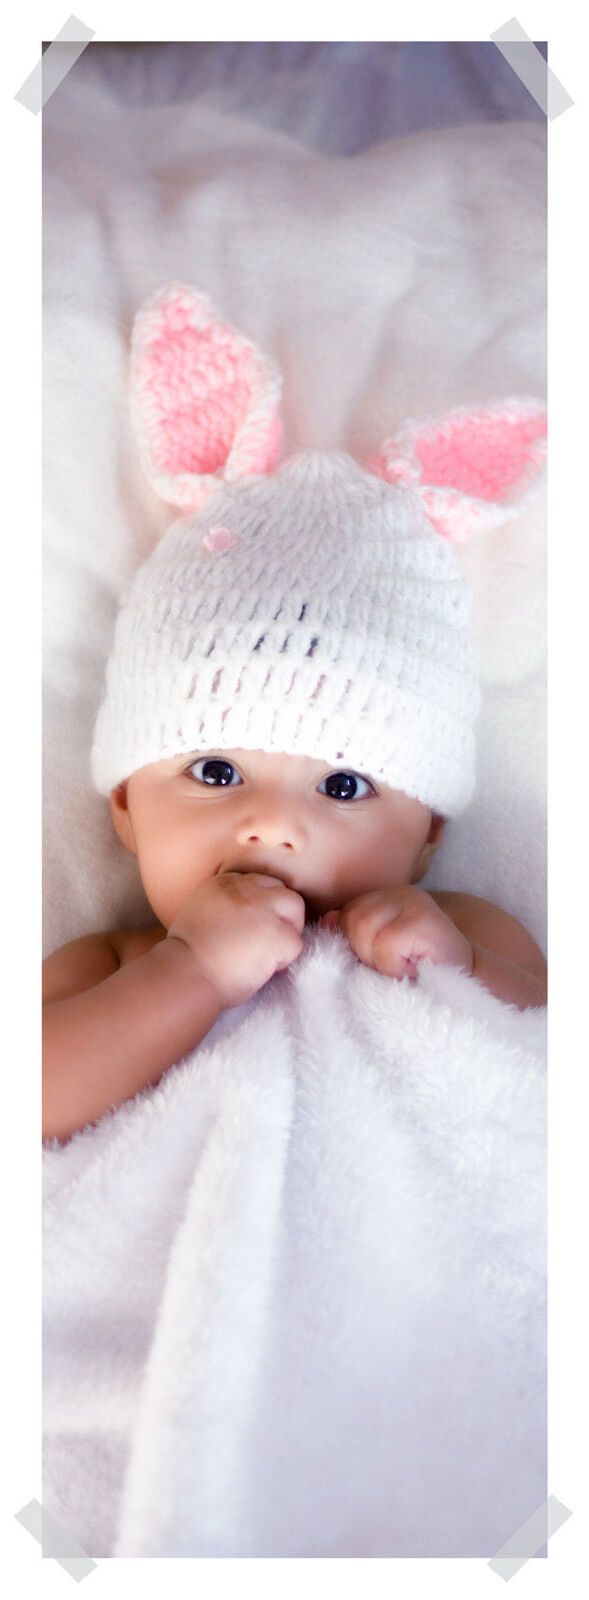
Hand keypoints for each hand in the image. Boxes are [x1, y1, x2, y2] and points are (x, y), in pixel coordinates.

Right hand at [167, 871, 305, 1008]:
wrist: (186, 976)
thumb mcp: (201, 912)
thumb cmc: (188, 956)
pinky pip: (296, 943)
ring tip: (268, 954)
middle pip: (283, 891)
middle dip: (280, 916)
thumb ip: (227, 904)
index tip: (251, 929)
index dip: (263, 907)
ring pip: (296, 909)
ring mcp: (263, 909)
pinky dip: (285, 959)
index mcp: (225, 882)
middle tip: (265, 942)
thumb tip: (251, 915)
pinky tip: (265, 969)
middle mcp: (246, 888)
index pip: (261, 883)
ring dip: (287, 932)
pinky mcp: (277, 934)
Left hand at [319, 885, 473, 981]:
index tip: (381, 960)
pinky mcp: (423, 919)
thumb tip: (326, 920)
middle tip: (395, 965)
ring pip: (362, 930)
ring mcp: (413, 901)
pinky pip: (385, 945)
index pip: (345, 914)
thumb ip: (353, 934)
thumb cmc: (420, 970)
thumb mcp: (380, 952)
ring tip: (404, 966)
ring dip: (380, 961)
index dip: (355, 944)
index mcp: (386, 898)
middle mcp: (399, 892)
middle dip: (365, 952)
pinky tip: (414, 968)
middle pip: (351, 920)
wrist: (471, 983)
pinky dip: (394, 966)